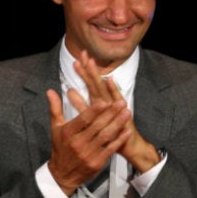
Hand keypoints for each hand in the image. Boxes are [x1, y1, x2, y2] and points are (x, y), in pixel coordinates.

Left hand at [72, 51, 161, 172]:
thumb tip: (68, 91)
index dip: (83, 71)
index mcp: (98, 101)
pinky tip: (109, 79)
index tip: (76, 58)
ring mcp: (114, 106)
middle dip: (89, 68)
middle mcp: (106, 101)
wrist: (128, 144)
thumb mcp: (91, 117)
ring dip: (95, 75)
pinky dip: (112, 89)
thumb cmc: (109, 132)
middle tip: (82, 53)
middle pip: (95, 81)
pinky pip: (116, 100)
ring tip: (89, 62)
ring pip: (103, 88)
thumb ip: (80, 104)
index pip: (89, 83)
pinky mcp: (120, 112)